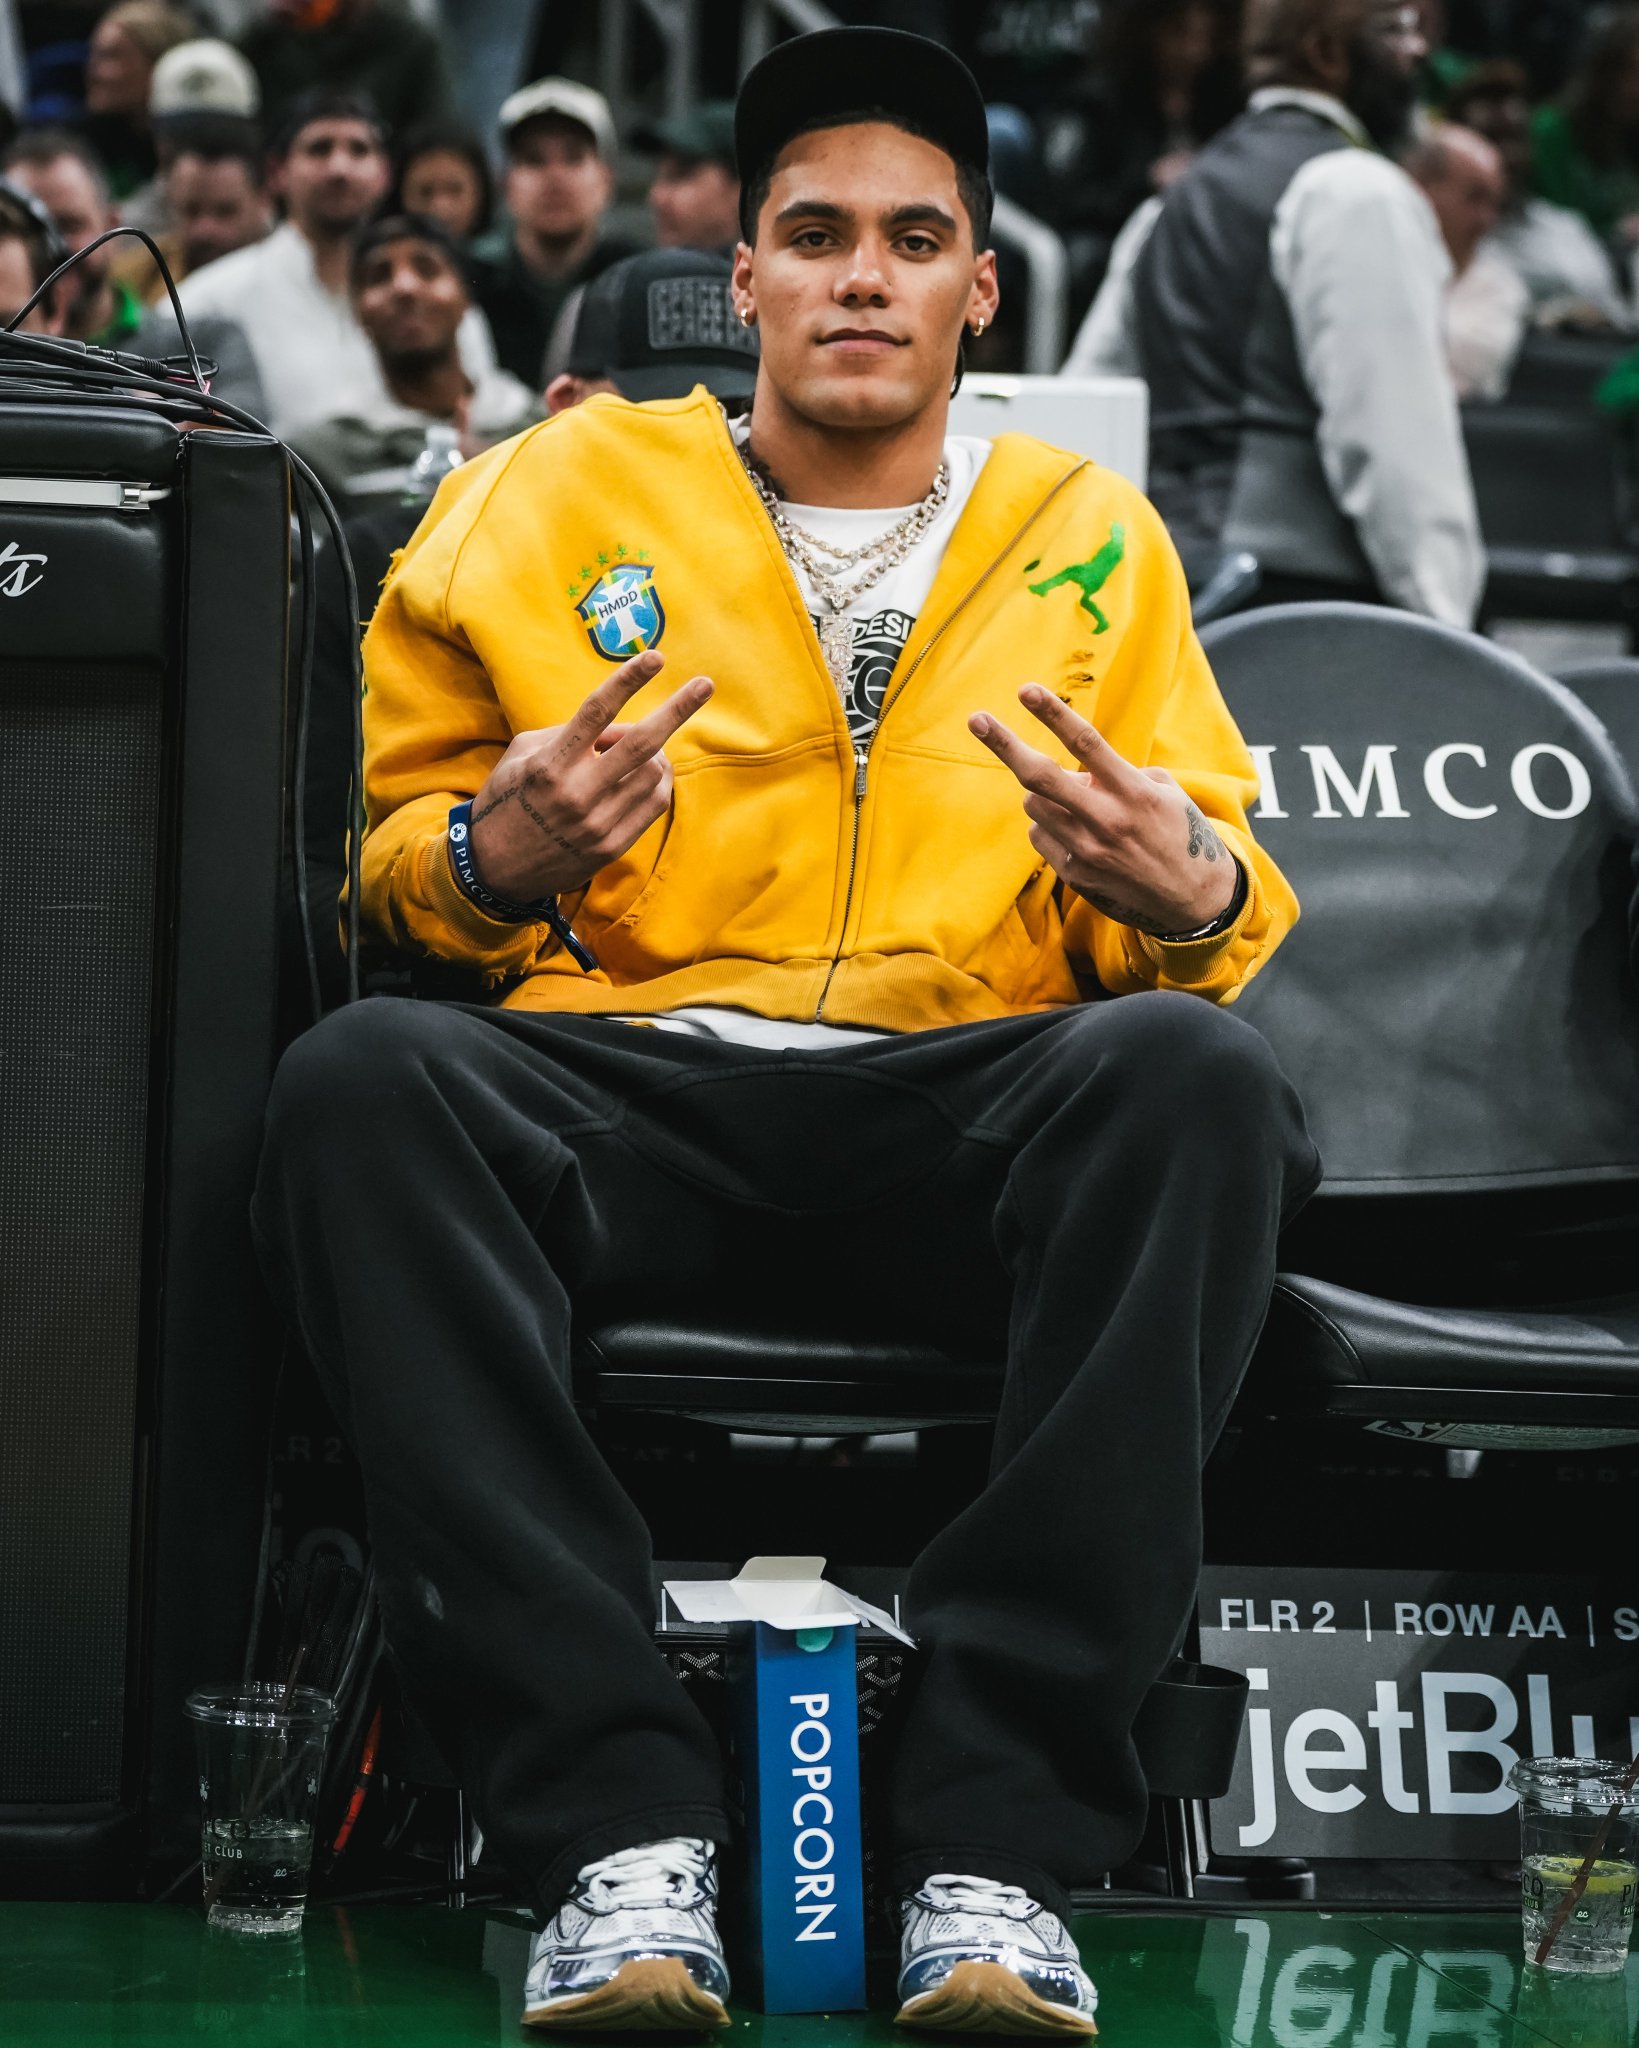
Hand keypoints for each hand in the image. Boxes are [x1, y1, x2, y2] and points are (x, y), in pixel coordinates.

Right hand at [468, 650, 711, 901]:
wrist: (496, 869)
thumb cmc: (507, 800)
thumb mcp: (520, 755)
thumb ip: (566, 733)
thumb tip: (613, 726)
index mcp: (550, 764)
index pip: (596, 712)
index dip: (628, 681)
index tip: (654, 657)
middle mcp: (578, 793)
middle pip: (642, 743)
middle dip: (678, 709)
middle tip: (704, 685)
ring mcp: (599, 822)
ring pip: (654, 772)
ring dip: (657, 752)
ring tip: (640, 751)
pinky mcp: (613, 845)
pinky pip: (656, 803)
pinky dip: (659, 781)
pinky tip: (650, 773)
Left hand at [970, 683, 1237, 937]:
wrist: (1192, 900)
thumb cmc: (1179, 833)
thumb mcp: (1164, 792)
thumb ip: (1119, 775)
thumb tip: (1078, 772)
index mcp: (1133, 791)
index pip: (1085, 743)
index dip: (1052, 714)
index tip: (1025, 690)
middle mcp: (1106, 820)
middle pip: (1040, 777)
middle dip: (1004, 744)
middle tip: (976, 719)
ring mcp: (1086, 850)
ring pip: (1034, 806)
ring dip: (1043, 795)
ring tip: (1074, 803)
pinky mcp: (1075, 875)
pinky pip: (1040, 836)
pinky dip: (1050, 826)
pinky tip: (1076, 832)